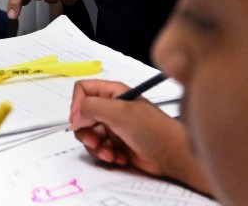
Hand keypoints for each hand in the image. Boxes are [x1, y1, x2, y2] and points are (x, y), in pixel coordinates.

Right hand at [69, 79, 211, 190]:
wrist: (172, 155)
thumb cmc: (155, 130)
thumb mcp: (120, 112)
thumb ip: (92, 107)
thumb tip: (75, 116)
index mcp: (113, 93)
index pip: (83, 90)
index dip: (77, 105)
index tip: (80, 120)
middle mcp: (112, 108)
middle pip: (82, 116)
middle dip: (85, 132)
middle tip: (94, 140)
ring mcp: (113, 127)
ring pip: (88, 135)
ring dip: (96, 147)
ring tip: (109, 153)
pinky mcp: (116, 144)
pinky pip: (98, 149)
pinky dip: (105, 155)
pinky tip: (119, 157)